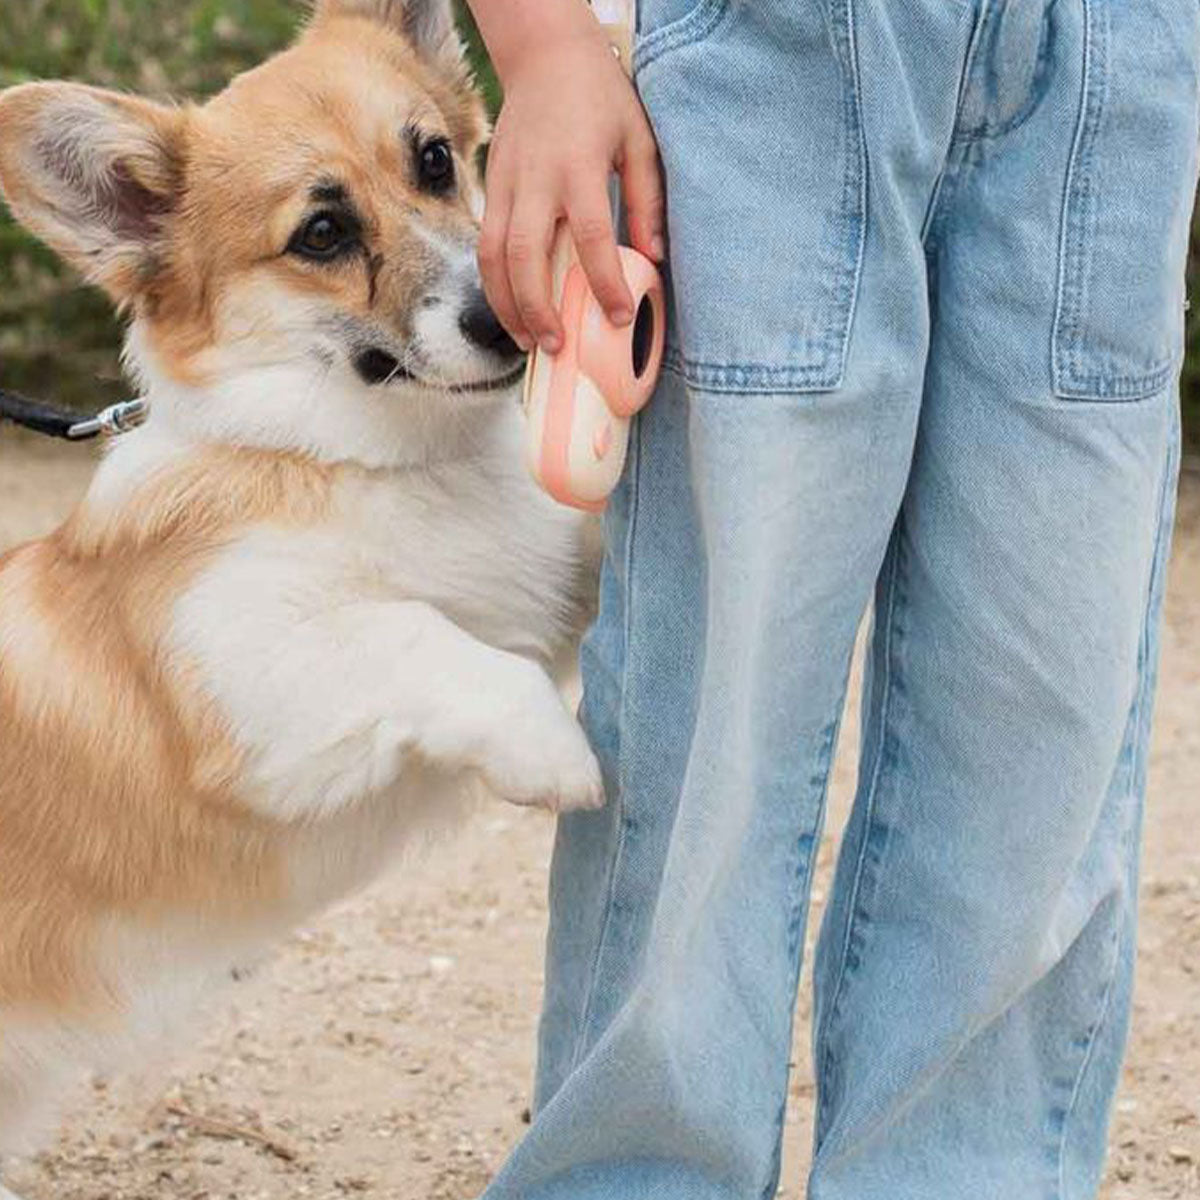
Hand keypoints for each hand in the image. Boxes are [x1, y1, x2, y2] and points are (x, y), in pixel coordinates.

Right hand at [477, 17, 663, 353]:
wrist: (544, 54)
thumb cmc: (599, 97)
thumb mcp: (639, 140)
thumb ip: (647, 201)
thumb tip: (653, 257)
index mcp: (579, 167)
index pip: (591, 237)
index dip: (604, 282)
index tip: (615, 316)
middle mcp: (536, 180)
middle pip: (525, 256)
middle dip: (536, 308)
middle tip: (555, 346)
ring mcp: (506, 183)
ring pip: (493, 257)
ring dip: (506, 305)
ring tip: (526, 341)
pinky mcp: (489, 186)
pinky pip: (485, 244)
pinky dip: (495, 283)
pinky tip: (511, 309)